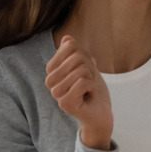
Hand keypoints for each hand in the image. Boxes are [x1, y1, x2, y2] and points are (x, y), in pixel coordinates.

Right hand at [45, 35, 112, 149]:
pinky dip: (92, 87)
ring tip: (88, 89)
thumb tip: (67, 38)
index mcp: (52, 70)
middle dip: (89, 67)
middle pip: (76, 58)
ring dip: (91, 79)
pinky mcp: (64, 104)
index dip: (84, 55)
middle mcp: (50, 82)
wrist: (100, 113)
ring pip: (80, 71)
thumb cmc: (92, 89)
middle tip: (88, 81)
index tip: (86, 69)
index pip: (69, 47)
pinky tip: (88, 96)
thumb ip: (76, 52)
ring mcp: (56, 94)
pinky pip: (83, 83)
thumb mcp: (86, 65)